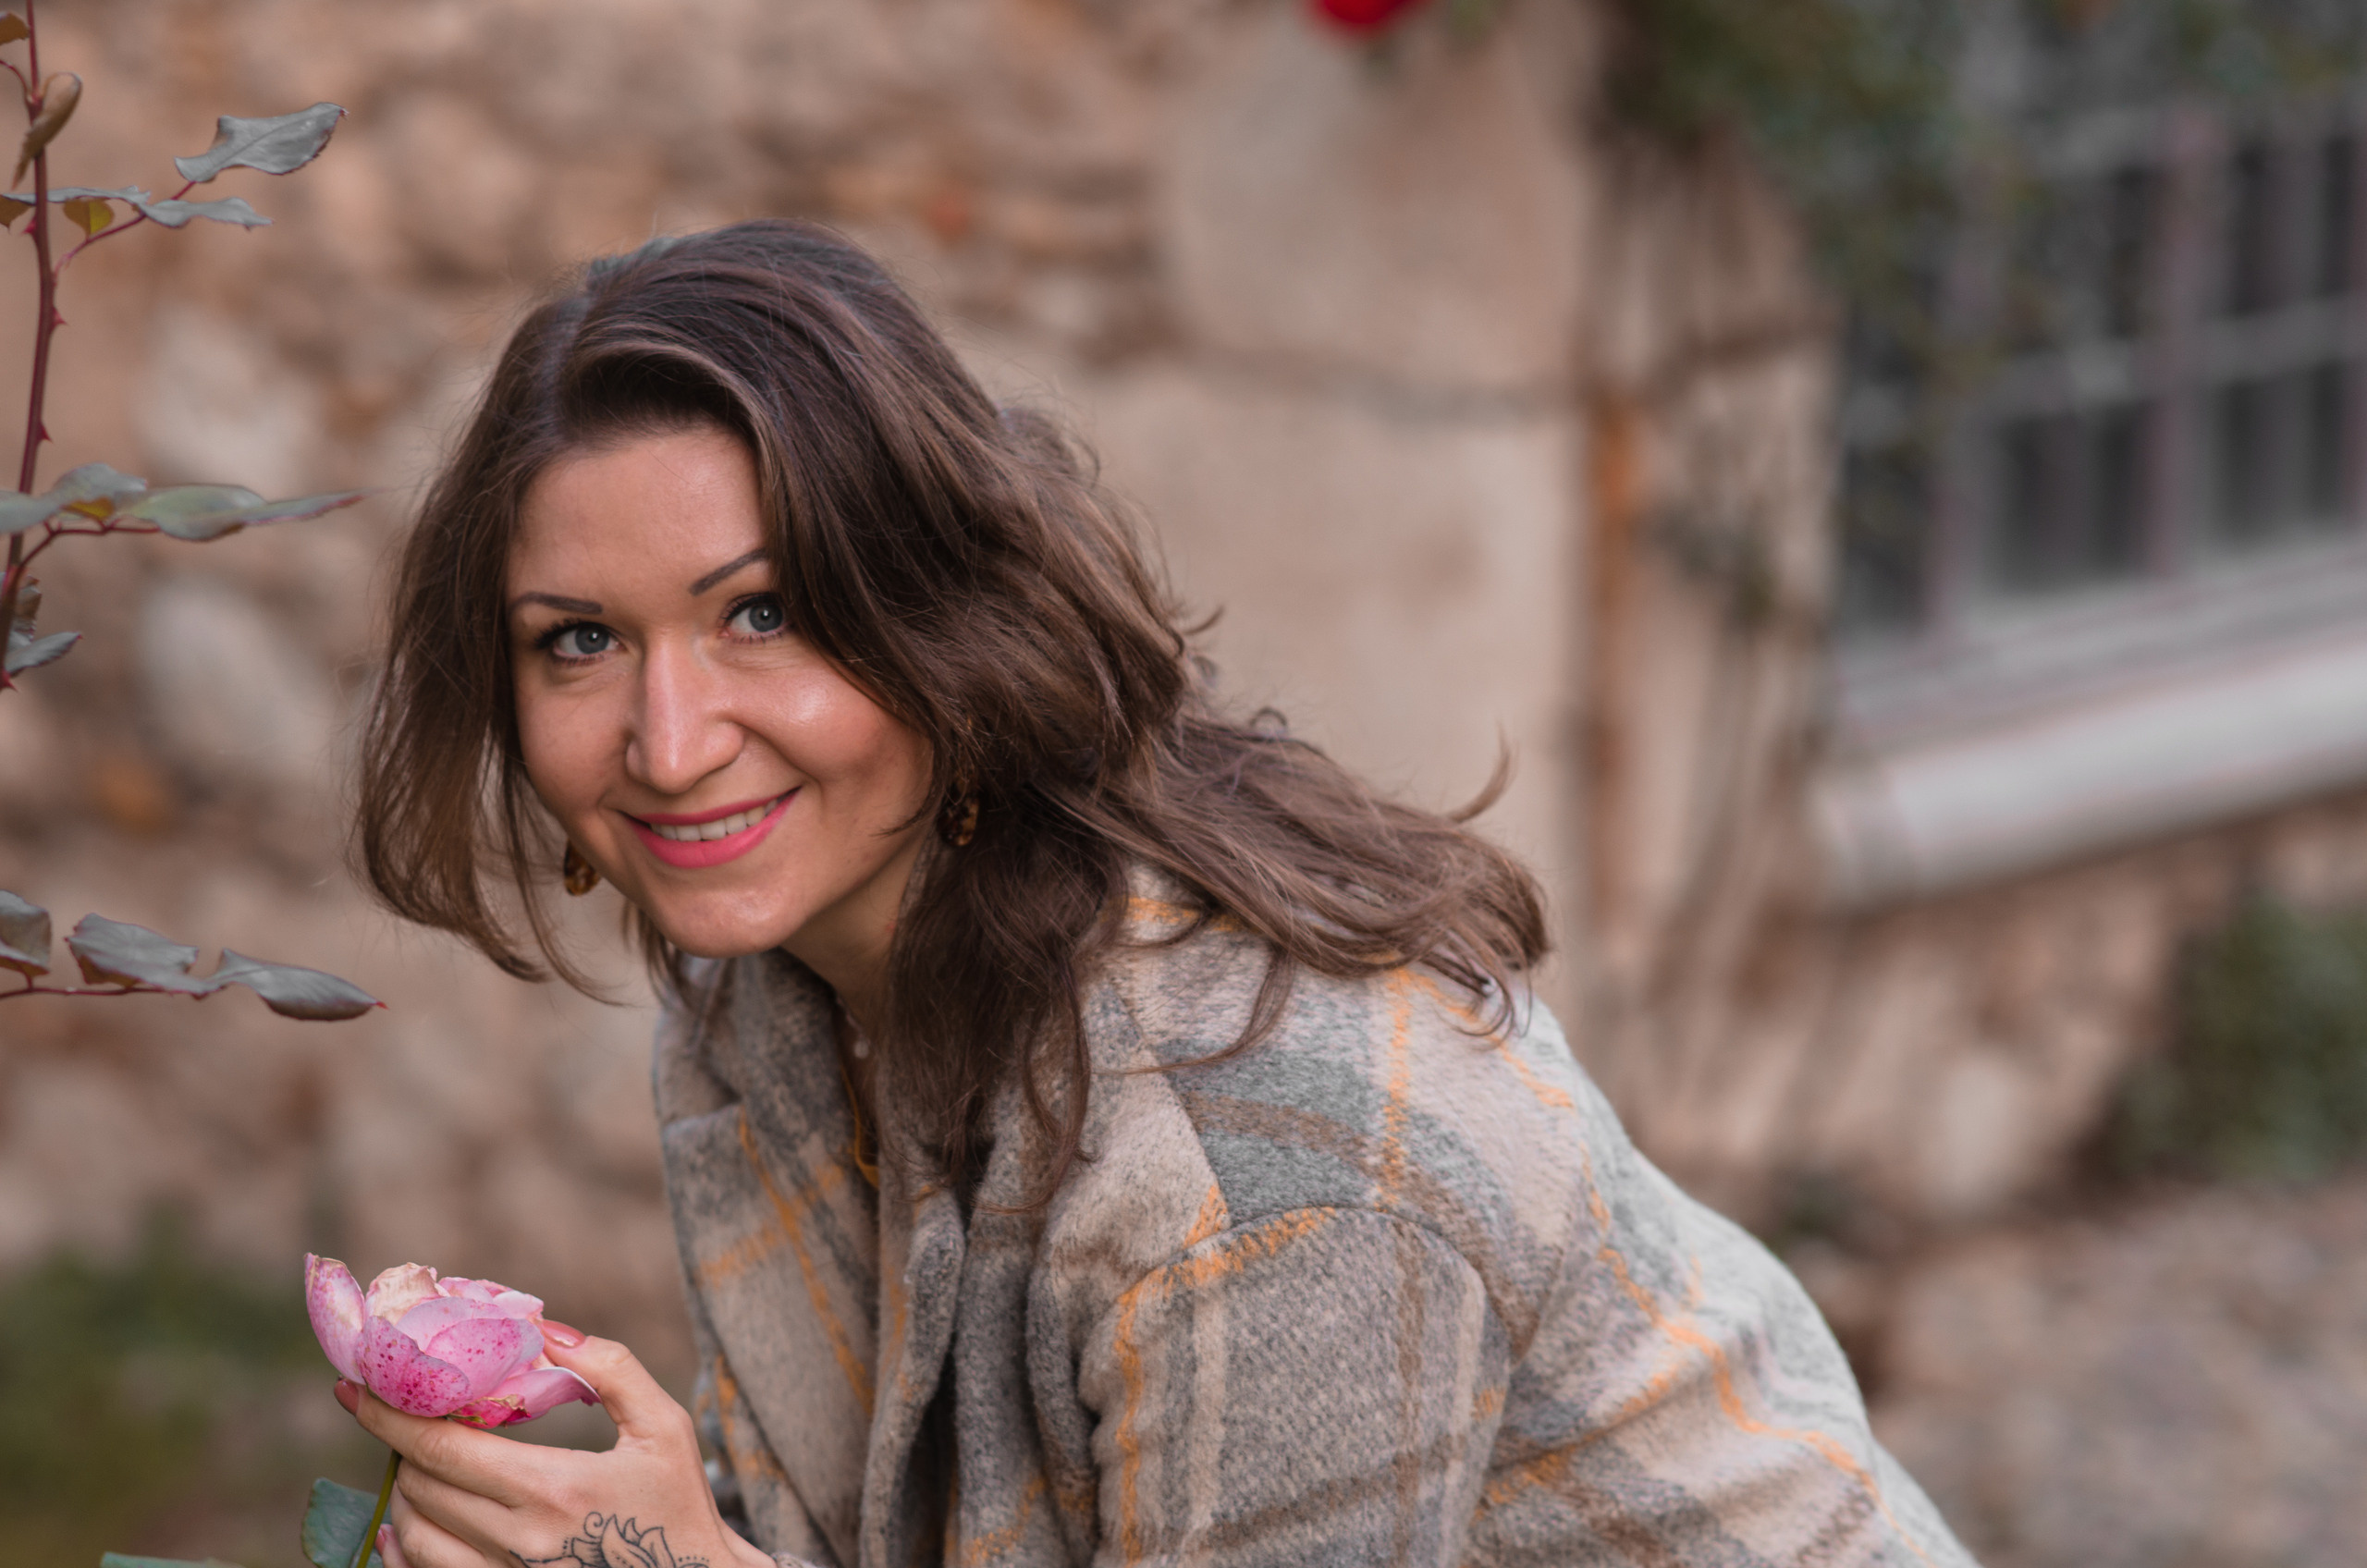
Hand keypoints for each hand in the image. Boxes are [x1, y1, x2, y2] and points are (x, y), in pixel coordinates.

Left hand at [338, 1325, 770, 1567]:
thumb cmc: (681, 1504)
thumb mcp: (664, 1426)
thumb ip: (609, 1369)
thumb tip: (542, 1327)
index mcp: (553, 1490)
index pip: (441, 1449)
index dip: (388, 1415)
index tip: (354, 1387)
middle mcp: (518, 1542)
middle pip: (419, 1487)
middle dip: (402, 1443)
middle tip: (405, 1413)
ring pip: (413, 1536)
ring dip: (405, 1492)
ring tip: (420, 1463)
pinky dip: (403, 1548)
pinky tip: (405, 1525)